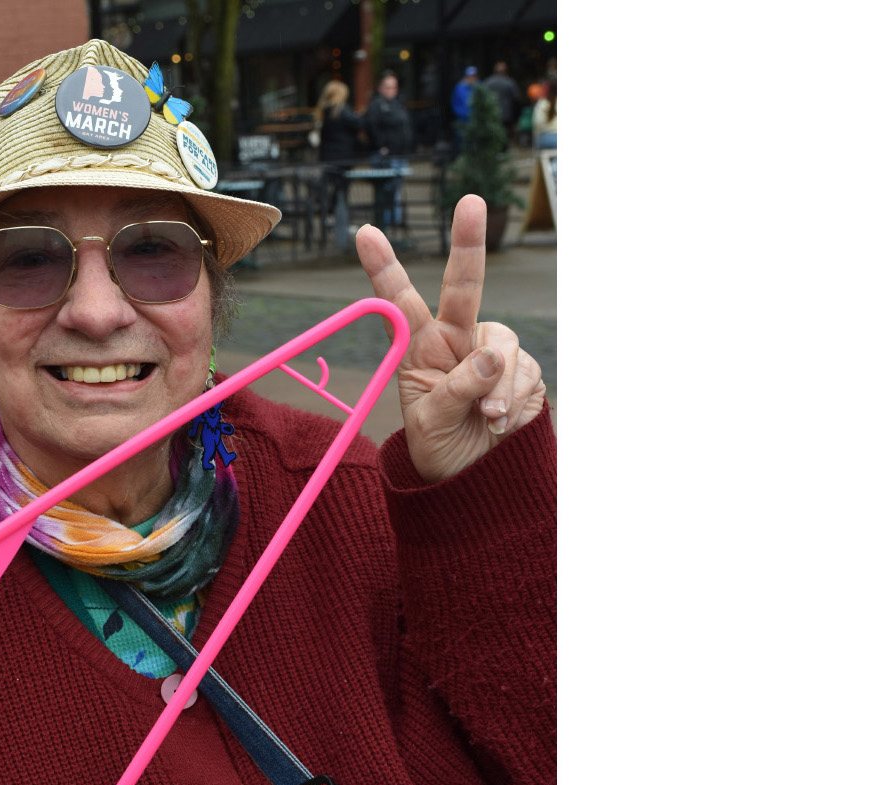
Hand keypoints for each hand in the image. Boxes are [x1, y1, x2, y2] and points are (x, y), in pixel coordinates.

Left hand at [357, 194, 546, 482]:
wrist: (475, 477)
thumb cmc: (440, 445)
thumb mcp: (433, 422)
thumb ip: (457, 388)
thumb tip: (493, 359)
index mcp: (420, 346)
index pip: (399, 302)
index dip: (383, 267)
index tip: (364, 232)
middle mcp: (457, 338)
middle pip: (464, 285)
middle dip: (467, 242)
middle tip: (471, 202)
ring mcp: (492, 351)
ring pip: (503, 347)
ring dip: (496, 388)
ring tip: (485, 420)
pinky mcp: (522, 370)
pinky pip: (524, 374)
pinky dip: (513, 402)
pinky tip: (501, 424)